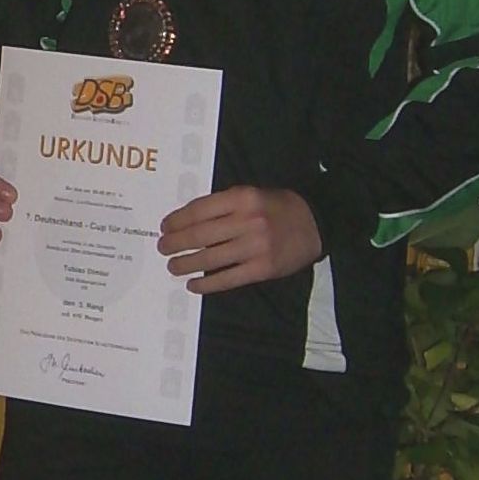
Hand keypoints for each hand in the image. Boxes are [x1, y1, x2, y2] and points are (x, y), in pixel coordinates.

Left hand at [158, 186, 322, 292]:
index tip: (164, 227)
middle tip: (162, 248)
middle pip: (199, 235)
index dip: (177, 221)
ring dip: (185, 264)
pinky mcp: (262, 269)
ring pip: (209, 259)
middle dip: (175, 243)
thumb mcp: (251, 194)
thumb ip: (223, 205)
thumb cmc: (277, 207)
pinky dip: (206, 284)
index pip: (199, 210)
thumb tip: (186, 221)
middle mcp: (247, 221)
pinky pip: (227, 279)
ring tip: (173, 266)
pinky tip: (193, 285)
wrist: (315, 223)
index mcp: (242, 198)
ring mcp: (255, 247)